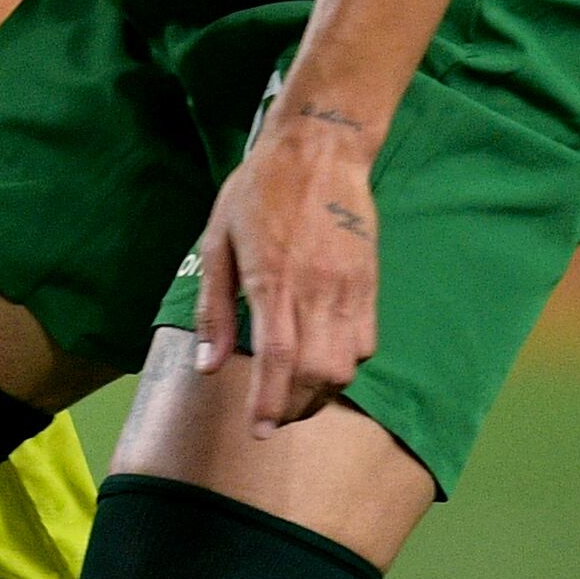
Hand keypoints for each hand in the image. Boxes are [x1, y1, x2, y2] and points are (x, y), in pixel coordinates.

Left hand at [189, 98, 381, 428]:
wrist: (320, 148)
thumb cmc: (257, 191)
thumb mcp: (217, 242)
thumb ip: (214, 309)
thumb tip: (209, 366)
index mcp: (272, 279)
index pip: (276, 358)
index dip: (270, 402)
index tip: (259, 430)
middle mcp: (316, 288)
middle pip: (316, 372)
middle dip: (295, 407)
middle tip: (273, 419)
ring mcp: (349, 287)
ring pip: (346, 364)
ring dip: (321, 392)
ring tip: (295, 397)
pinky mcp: (370, 282)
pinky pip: (367, 341)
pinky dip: (346, 364)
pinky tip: (322, 363)